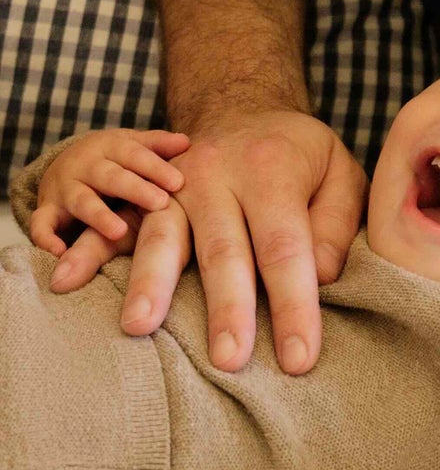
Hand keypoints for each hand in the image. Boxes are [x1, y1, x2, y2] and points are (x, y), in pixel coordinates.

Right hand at [32, 128, 191, 287]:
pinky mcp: (48, 210)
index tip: (179, 182)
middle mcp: (85, 166)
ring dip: (98, 216)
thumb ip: (158, 145)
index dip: (155, 168)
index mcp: (109, 148)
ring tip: (119, 232)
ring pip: (81, 201)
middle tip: (160, 202)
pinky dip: (46, 239)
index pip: (134, 155)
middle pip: (110, 177)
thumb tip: (187, 142)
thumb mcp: (133, 146)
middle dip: (134, 189)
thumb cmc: (114, 159)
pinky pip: (41, 225)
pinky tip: (61, 252)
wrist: (65, 163)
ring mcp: (64, 189)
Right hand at [115, 109, 367, 374]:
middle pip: (223, 249)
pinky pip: (116, 225)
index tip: (297, 359)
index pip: (286, 248)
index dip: (292, 306)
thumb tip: (320, 276)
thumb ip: (336, 224)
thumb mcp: (342, 173)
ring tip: (140, 326)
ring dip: (150, 283)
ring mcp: (174, 185)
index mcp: (272, 171)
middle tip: (229, 360)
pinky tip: (67, 280)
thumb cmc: (303, 157)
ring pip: (161, 236)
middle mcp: (217, 176)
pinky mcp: (145, 196)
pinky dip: (91, 252)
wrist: (244, 110)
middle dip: (227, 308)